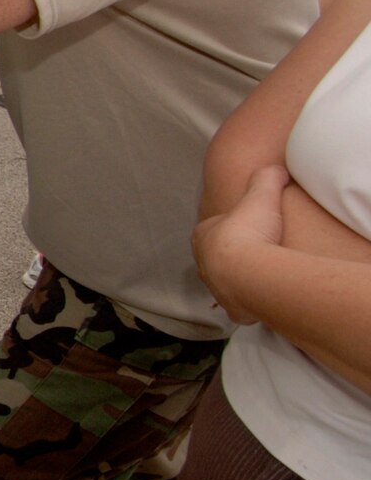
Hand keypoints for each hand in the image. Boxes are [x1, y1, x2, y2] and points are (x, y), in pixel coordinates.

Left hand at [192, 165, 288, 324]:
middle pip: (218, 259)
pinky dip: (252, 303)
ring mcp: (217, 289)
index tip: (250, 228)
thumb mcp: (260, 194)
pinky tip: (265, 299)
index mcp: (202, 236)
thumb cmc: (249, 232)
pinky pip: (242, 307)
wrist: (249, 271)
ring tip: (263, 276)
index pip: (214, 230)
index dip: (232, 228)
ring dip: (242, 280)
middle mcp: (204, 264)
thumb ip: (267, 178)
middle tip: (258, 254)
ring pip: (228, 284)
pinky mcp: (234, 309)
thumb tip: (277, 170)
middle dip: (234, 257)